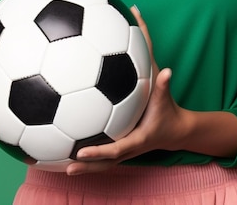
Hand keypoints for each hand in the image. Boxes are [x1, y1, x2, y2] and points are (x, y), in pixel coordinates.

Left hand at [66, 7, 186, 174]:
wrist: (174, 131)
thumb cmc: (167, 112)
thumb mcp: (165, 98)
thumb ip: (163, 84)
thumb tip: (167, 69)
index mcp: (137, 140)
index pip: (115, 149)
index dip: (98, 152)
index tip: (80, 152)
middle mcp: (128, 150)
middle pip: (104, 164)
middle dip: (85, 166)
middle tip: (65, 166)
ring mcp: (123, 152)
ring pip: (101, 163)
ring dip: (83, 166)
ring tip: (62, 166)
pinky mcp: (119, 148)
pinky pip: (102, 155)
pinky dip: (87, 157)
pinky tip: (69, 149)